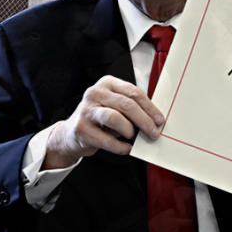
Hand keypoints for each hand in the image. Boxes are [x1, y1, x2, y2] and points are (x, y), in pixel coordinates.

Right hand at [44, 75, 163, 169]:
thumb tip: (155, 120)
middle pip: (126, 105)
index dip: (150, 107)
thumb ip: (132, 107)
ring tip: (134, 137)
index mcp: (107, 83)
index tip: (160, 120)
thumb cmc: (101, 119)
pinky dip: (120, 146)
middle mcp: (95, 93)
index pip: (134, 92)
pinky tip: (126, 148)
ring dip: (129, 130)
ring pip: (114, 118)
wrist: (71, 134)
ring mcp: (85, 110)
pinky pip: (106, 139)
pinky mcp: (80, 129)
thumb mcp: (115, 106)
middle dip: (144, 120)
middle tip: (154, 133)